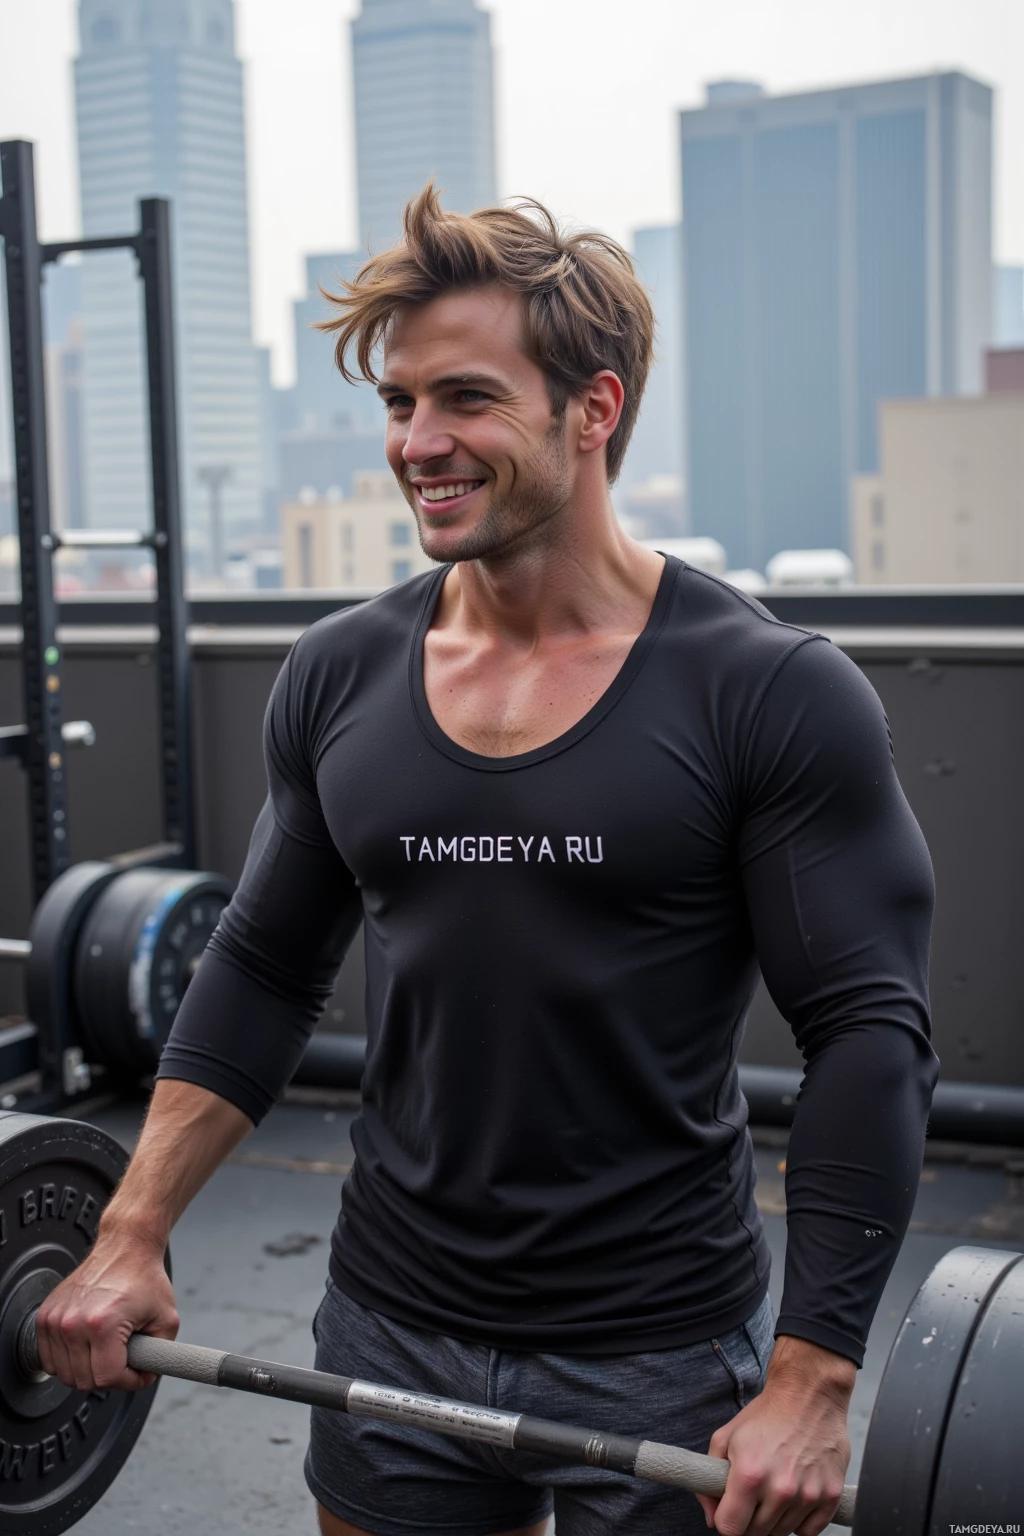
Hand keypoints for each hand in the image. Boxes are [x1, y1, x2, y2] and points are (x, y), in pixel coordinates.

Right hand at [34, 1231, 178, 1393]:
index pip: (107, 1379)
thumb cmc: (144, 1278)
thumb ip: (161, 1355)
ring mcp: (55, 1320)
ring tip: (108, 1350)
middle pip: (84, 1381)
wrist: (124, 1247)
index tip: (139, 1370)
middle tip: (125, 1360)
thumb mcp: (167, 1319)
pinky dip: (68, 1361)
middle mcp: (73, 1323)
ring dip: (88, 1370)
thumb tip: (145, 1376)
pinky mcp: (44, 1317)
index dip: (129, 1381)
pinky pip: (49, 1360)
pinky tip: (87, 1347)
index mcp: (103, 1324)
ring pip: (65, 1374)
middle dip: (110, 1377)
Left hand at [695, 1335, 853, 1535]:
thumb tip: (712, 1518)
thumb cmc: (767, 1414)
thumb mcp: (726, 1437)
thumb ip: (709, 1479)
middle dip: (749, 1520)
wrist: (809, 1394)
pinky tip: (794, 1498)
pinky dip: (799, 1522)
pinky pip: (809, 1531)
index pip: (730, 1528)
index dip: (725, 1521)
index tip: (729, 1510)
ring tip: (774, 1489)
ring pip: (782, 1533)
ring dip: (774, 1519)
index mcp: (749, 1474)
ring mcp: (808, 1494)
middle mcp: (780, 1489)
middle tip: (752, 1497)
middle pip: (756, 1534)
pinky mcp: (831, 1496)